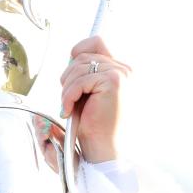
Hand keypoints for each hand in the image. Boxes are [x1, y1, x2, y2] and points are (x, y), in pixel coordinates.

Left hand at [59, 36, 131, 162]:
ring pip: (78, 67)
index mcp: (121, 70)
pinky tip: (69, 111)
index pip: (96, 42)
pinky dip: (69, 96)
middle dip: (68, 78)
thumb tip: (72, 54)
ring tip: (68, 107)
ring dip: (66, 89)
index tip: (69, 77)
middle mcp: (125, 69)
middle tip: (67, 100)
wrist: (105, 149)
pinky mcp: (114, 82)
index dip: (77, 53)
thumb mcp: (88, 92)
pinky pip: (79, 81)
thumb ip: (86, 71)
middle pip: (83, 56)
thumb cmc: (94, 124)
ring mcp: (121, 74)